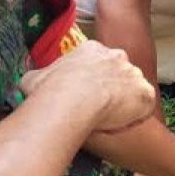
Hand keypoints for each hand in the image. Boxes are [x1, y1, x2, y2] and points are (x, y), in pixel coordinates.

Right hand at [19, 40, 155, 133]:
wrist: (73, 99)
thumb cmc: (51, 88)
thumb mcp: (34, 78)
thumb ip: (37, 77)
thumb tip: (29, 81)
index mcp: (93, 49)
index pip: (97, 61)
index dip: (90, 78)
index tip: (83, 93)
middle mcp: (117, 56)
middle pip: (117, 71)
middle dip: (110, 86)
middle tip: (98, 106)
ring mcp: (134, 74)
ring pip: (133, 87)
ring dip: (124, 101)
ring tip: (110, 119)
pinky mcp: (145, 94)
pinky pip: (144, 105)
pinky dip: (137, 115)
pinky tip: (125, 126)